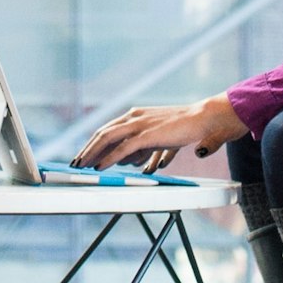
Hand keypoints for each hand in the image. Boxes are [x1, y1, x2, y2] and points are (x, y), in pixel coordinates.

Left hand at [75, 95, 245, 171]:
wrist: (206, 118)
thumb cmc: (187, 129)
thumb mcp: (161, 140)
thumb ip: (146, 150)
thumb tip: (134, 164)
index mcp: (136, 115)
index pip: (108, 129)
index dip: (93, 143)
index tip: (83, 155)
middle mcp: (134, 116)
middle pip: (102, 133)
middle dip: (87, 149)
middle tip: (75, 163)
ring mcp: (139, 124)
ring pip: (107, 138)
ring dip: (92, 153)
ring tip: (82, 167)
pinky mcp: (147, 134)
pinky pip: (122, 148)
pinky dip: (108, 158)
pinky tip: (100, 167)